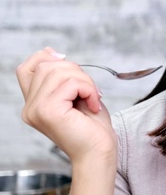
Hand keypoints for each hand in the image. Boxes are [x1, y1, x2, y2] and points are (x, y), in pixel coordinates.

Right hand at [16, 47, 115, 164]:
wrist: (99, 152)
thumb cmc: (92, 127)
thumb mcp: (76, 94)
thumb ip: (62, 76)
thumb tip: (52, 52)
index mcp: (34, 103)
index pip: (26, 68)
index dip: (46, 58)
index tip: (68, 64)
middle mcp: (30, 107)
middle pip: (48, 65)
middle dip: (76, 71)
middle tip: (90, 91)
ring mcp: (36, 110)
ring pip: (60, 71)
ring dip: (85, 81)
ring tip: (92, 98)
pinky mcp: (48, 111)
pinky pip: (70, 83)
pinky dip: (88, 89)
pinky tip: (93, 104)